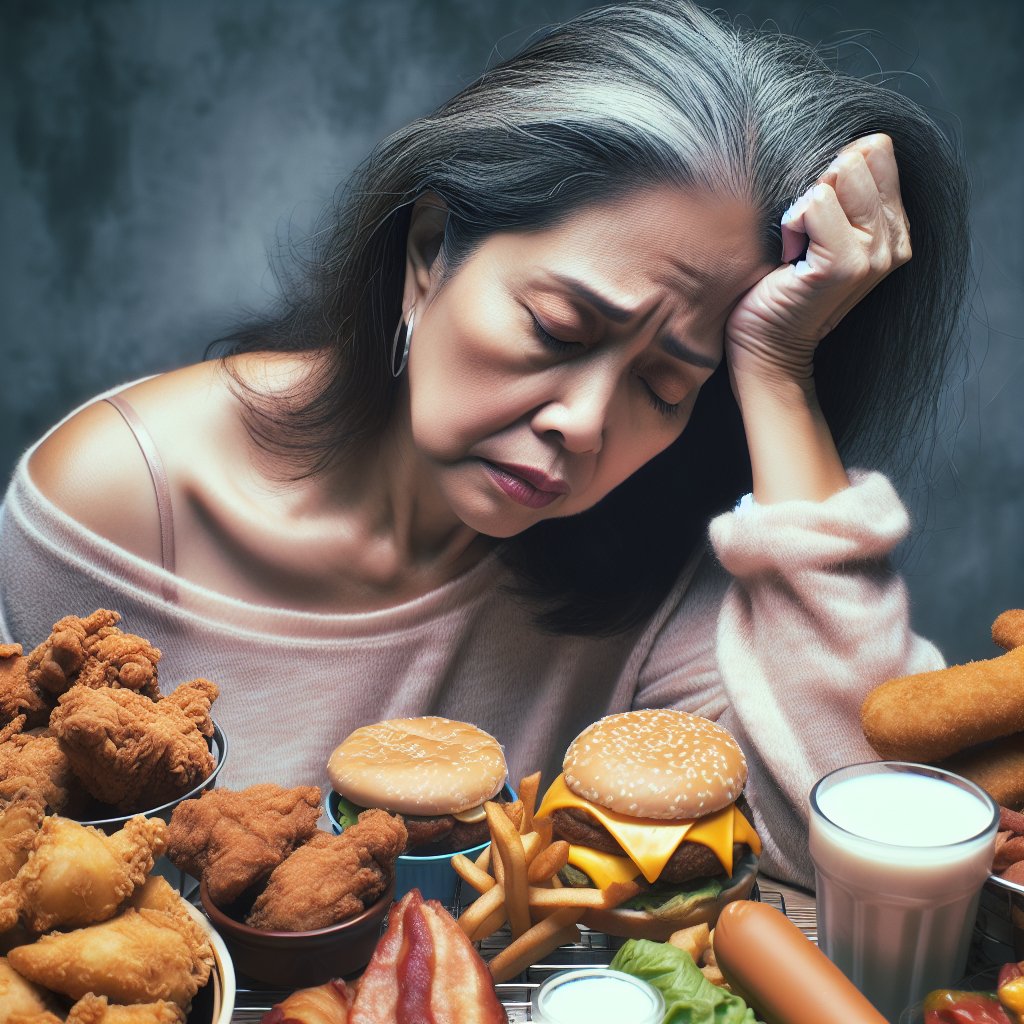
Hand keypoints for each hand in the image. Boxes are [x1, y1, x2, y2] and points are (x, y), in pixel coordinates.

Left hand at [724, 133, 911, 390]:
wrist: (766, 346)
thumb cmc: (778, 287)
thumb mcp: (815, 231)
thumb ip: (837, 190)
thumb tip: (839, 146)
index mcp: (893, 227)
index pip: (876, 151)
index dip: (831, 174)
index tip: (813, 221)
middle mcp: (894, 240)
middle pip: (859, 156)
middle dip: (817, 186)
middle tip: (801, 237)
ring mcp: (874, 254)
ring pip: (839, 174)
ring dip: (802, 207)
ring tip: (795, 249)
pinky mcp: (844, 265)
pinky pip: (815, 202)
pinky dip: (791, 223)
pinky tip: (788, 257)